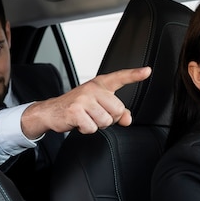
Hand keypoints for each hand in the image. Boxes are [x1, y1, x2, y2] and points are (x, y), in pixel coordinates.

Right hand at [21, 66, 151, 137]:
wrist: (51, 111)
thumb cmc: (77, 107)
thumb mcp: (98, 106)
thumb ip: (117, 112)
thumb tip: (128, 119)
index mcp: (100, 84)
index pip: (120, 77)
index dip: (135, 75)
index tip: (147, 71)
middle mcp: (92, 88)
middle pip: (117, 110)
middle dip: (109, 118)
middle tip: (96, 115)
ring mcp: (83, 99)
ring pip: (105, 121)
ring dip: (97, 125)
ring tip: (87, 118)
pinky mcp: (75, 111)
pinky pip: (92, 128)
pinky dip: (86, 130)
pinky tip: (79, 123)